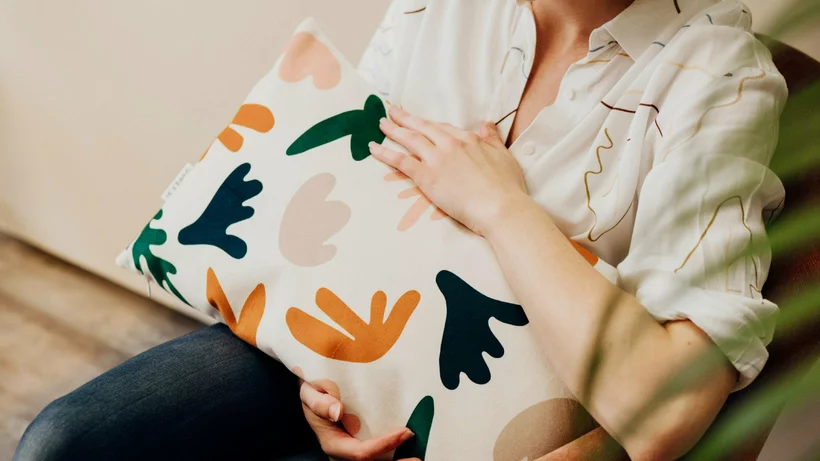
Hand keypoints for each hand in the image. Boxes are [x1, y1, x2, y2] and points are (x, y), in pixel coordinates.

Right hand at [299, 380, 418, 460]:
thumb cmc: (313, 393)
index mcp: (333, 443)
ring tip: (419, 457)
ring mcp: (352, 454)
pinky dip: (394, 455)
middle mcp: (344, 454)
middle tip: (419, 459)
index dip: (384, 445)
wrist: (313, 396)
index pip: (361, 453)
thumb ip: (320, 402)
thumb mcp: (310, 393)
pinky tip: (412, 450)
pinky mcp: (361, 449)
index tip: (405, 432)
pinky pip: (379, 457)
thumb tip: (337, 411)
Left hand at [369, 106, 527, 235]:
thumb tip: (487, 124)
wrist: (500, 207)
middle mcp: (451, 144)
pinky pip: (400, 161)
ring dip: (393, 130)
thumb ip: (493, 139)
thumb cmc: (507, 187)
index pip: (444, 129)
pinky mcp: (426, 176)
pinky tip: (373, 147)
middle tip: (391, 111)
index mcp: (470, 139)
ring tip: (381, 124)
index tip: (420, 122)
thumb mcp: (504, 156)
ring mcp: (437, 158)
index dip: (429, 125)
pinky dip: (385, 152)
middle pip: (423, 128)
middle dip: (405, 118)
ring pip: (409, 139)